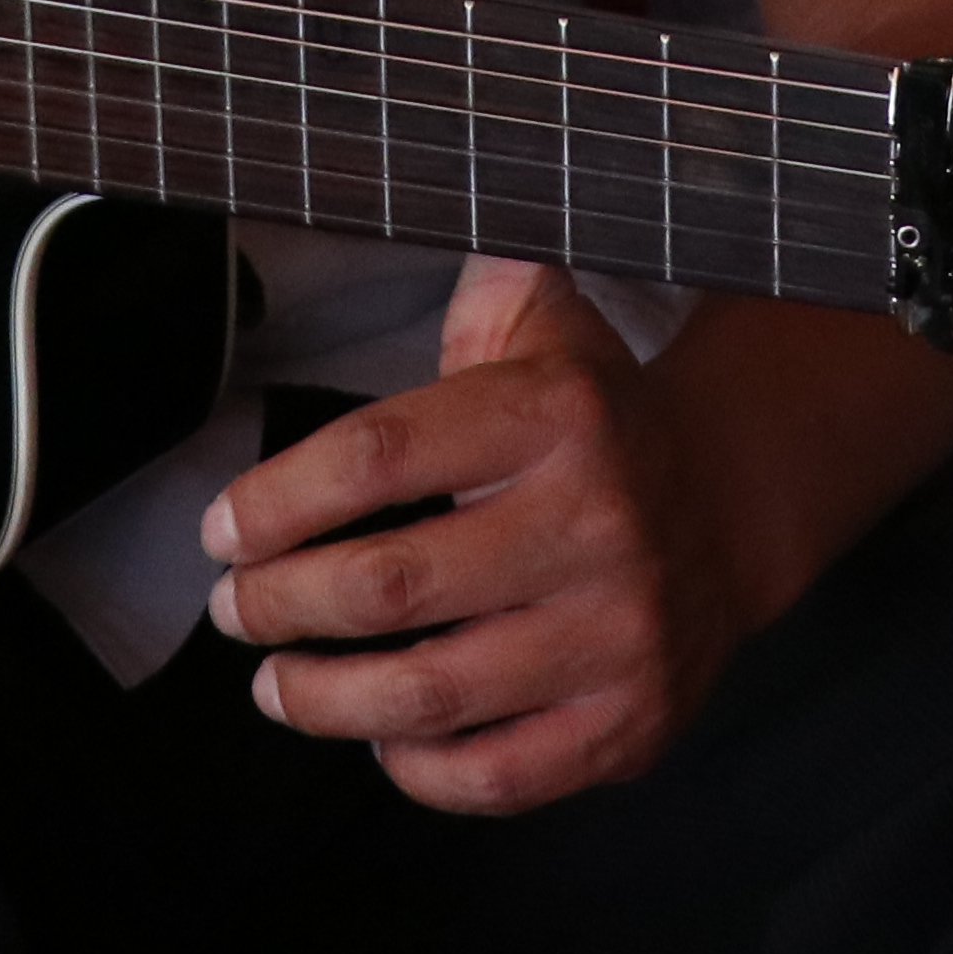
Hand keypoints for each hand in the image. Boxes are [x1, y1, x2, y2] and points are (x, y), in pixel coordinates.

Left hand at [196, 258, 758, 816]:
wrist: (731, 503)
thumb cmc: (591, 413)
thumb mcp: (539, 319)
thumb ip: (470, 272)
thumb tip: (396, 176)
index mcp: (556, 412)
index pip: (378, 457)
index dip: (275, 500)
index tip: (221, 531)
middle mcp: (595, 521)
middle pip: (387, 584)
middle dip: (279, 605)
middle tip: (236, 610)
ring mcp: (618, 633)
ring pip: (430, 693)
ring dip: (323, 698)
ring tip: (276, 683)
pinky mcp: (632, 725)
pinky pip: (497, 777)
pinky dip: (418, 770)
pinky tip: (380, 739)